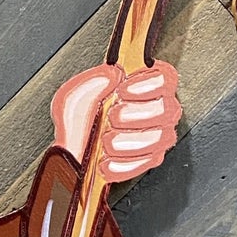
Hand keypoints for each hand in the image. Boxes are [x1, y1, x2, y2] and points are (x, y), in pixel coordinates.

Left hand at [51, 61, 180, 182]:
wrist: (69, 153)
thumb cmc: (78, 122)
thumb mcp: (77, 95)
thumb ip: (95, 81)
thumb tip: (114, 74)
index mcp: (140, 85)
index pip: (164, 77)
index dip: (147, 84)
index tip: (124, 90)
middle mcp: (154, 108)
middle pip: (167, 109)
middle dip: (135, 115)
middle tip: (113, 118)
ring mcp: (156, 134)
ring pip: (161, 136)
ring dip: (129, 141)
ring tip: (107, 141)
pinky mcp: (150, 158)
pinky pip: (150, 160)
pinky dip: (126, 162)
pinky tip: (108, 160)